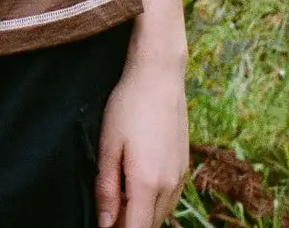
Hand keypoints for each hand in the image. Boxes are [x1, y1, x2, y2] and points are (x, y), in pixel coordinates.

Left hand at [94, 61, 188, 227]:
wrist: (159, 76)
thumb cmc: (128, 106)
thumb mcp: (108, 144)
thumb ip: (106, 187)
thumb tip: (105, 224)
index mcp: (147, 182)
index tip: (104, 225)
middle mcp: (169, 185)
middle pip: (150, 224)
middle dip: (129, 224)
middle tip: (106, 212)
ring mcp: (180, 176)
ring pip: (161, 213)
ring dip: (142, 215)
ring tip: (118, 200)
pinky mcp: (184, 166)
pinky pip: (169, 198)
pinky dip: (154, 202)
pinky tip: (137, 186)